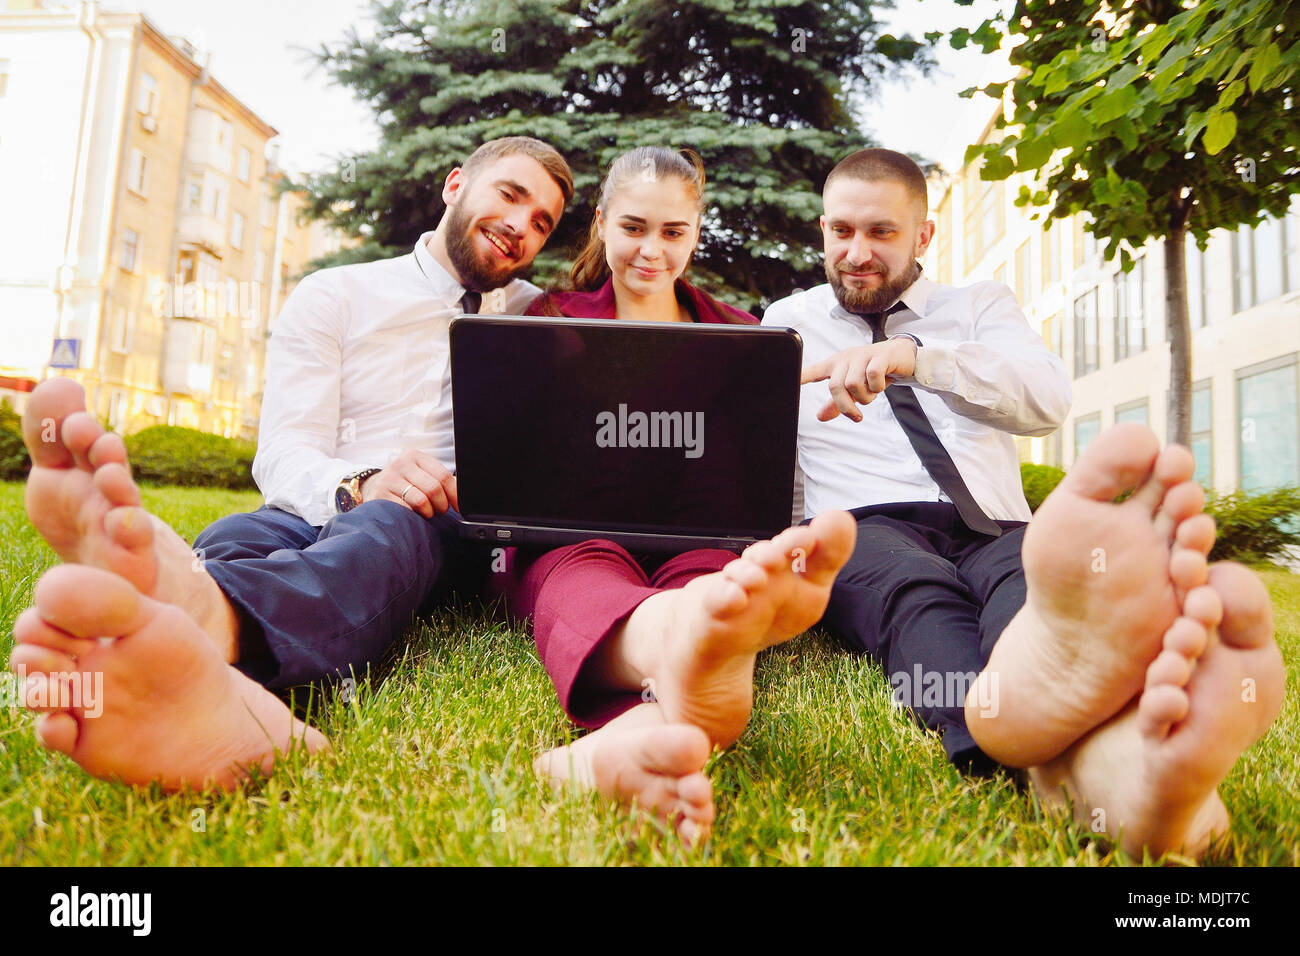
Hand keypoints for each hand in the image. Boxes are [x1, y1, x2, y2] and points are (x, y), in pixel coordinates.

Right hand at [361, 449, 458, 516]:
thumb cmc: (405, 483)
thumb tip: (463, 495)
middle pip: (434, 488)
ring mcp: (389, 479)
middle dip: (441, 505)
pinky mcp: (380, 495)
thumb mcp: (421, 474)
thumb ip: (440, 480)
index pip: (443, 475)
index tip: (459, 507)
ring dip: (429, 512)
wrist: (372, 487)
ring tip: (426, 512)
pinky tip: (413, 514)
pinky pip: (406, 510)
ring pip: (421, 500)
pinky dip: (414, 516)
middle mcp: (401, 464)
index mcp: (415, 456)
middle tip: (439, 510)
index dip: (454, 494)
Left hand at [800, 338, 917, 422]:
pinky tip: (881, 384)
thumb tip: (820, 417)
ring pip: (854, 384)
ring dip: (865, 397)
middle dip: (846, 406)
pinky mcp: (879, 356)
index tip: (789, 383)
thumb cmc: (873, 372)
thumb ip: (837, 403)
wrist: (901, 356)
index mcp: (836, 365)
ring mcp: (862, 355)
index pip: (814, 371)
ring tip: (873, 393)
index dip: (801, 377)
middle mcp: (846, 358)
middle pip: (836, 386)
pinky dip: (877, 386)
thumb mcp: (854, 389)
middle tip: (857, 415)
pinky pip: (872, 375)